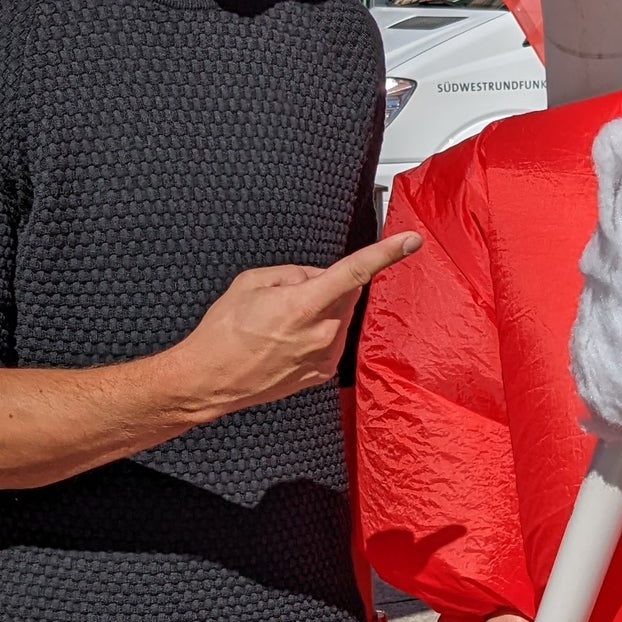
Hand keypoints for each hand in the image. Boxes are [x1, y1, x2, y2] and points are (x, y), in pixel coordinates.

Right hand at [171, 232, 419, 422]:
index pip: (355, 272)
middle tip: (289, 293)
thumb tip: (316, 275)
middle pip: (346, 293)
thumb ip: (294, 273)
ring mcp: (324, 357)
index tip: (410, 242)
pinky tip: (287, 339)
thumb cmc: (223, 333)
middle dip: (326, 284)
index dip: (386, 254)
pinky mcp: (321, 373)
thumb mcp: (252, 282)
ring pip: (340, 316)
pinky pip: (332, 339)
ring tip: (281, 323)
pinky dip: (318, 331)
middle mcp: (322, 334)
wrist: (211, 379)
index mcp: (304, 305)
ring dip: (321, 310)